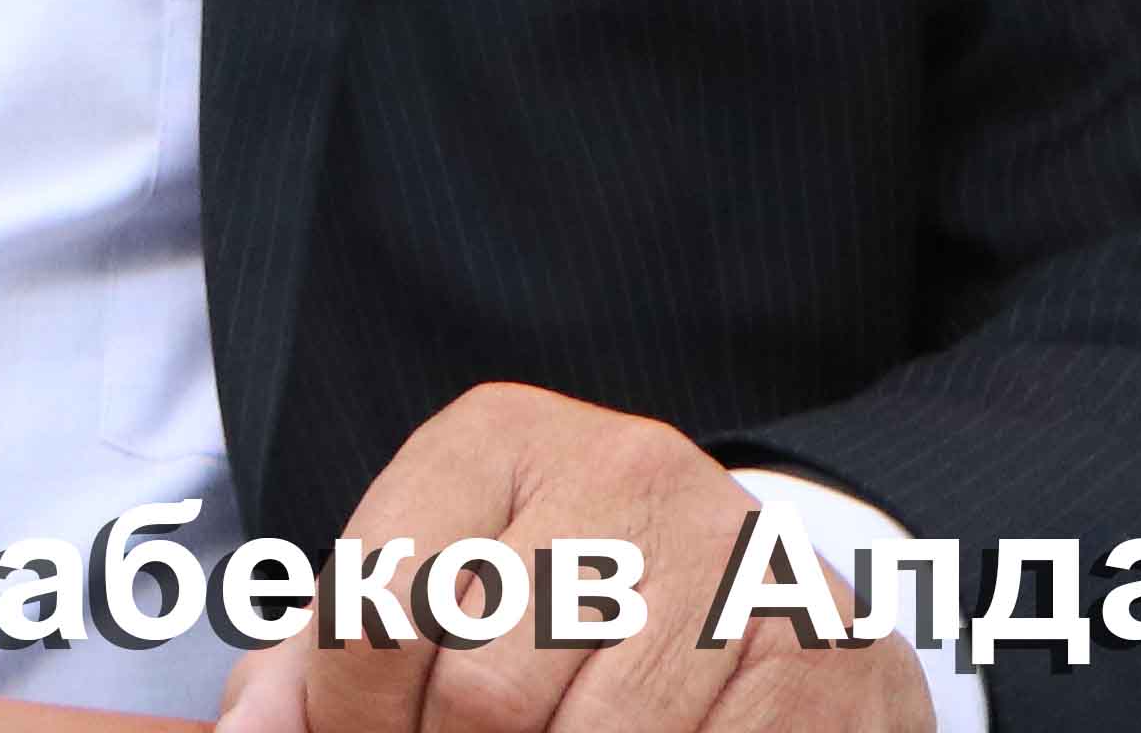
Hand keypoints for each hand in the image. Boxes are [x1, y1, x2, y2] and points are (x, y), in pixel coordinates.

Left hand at [220, 386, 924, 732]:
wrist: (764, 603)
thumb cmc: (562, 617)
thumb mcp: (436, 603)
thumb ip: (322, 670)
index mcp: (499, 436)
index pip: (378, 611)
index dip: (356, 724)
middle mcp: (624, 465)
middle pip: (483, 697)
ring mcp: (732, 552)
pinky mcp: (818, 648)